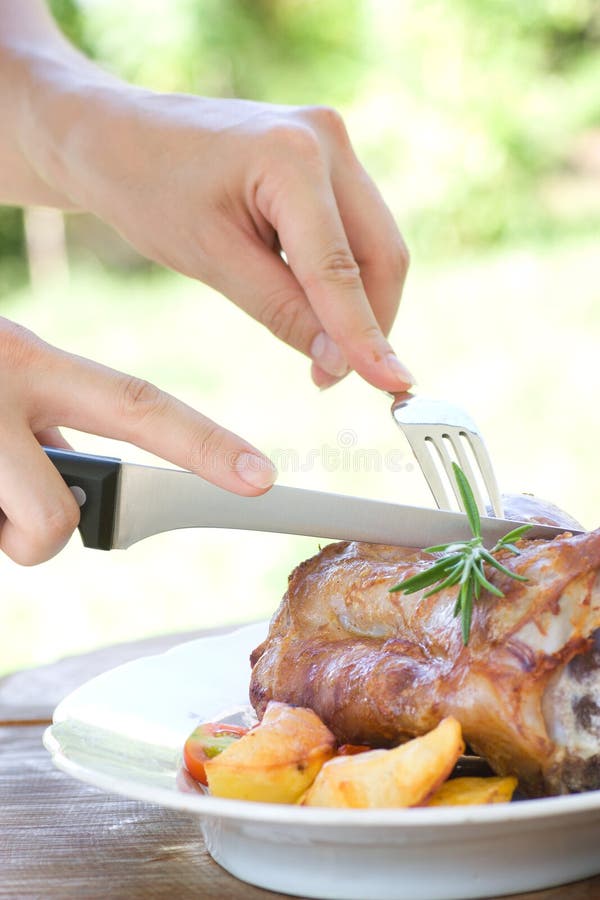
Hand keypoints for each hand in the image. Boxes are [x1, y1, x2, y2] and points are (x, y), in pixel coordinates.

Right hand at [0, 318, 276, 564]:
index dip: (204, 445)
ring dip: (1, 526)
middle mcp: (2, 396)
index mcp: (33, 363)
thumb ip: (53, 412)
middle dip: (49, 531)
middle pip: (59, 517)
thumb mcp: (7, 367)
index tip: (261, 478)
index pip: (137, 407)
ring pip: (20, 540)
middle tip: (13, 500)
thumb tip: (88, 468)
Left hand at [25, 91, 412, 390]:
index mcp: (292, 156)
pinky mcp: (326, 158)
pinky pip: (353, 231)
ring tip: (320, 355)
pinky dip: (342, 278)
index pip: (339, 268)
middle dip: (369, 323)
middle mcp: (326, 138)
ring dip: (358, 304)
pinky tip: (314, 311)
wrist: (118, 137)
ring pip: (375, 245)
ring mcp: (331, 142)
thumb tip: (341, 362)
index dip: (367, 336)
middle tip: (333, 377)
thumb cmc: (149, 191)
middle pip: (381, 253)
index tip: (393, 386)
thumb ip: (283, 312)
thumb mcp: (212, 261)